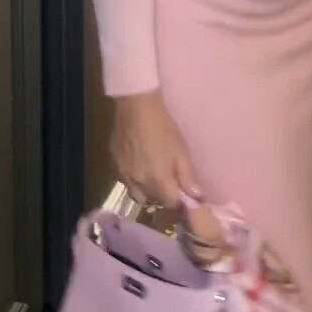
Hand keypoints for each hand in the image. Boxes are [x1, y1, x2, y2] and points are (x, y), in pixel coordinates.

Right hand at [110, 91, 222, 245]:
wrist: (136, 107)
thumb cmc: (163, 127)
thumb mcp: (181, 150)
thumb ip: (187, 176)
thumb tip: (196, 196)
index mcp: (158, 181)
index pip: (170, 203)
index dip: (178, 200)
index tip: (183, 192)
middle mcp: (140, 183)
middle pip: (153, 200)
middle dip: (163, 195)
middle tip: (169, 181)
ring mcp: (124, 176)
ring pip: (137, 194)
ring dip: (147, 190)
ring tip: (153, 175)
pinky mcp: (114, 165)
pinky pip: (125, 181)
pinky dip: (134, 179)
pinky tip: (139, 165)